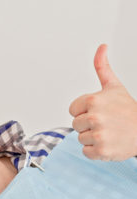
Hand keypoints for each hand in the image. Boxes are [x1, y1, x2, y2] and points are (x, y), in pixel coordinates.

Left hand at [69, 44, 136, 160]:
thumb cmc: (127, 109)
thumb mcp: (114, 86)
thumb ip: (102, 67)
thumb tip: (101, 46)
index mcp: (93, 100)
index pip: (72, 110)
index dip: (84, 111)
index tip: (99, 111)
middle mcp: (94, 117)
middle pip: (75, 125)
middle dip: (88, 125)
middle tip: (106, 123)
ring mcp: (99, 135)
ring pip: (80, 139)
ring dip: (92, 138)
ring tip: (109, 132)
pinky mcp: (102, 151)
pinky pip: (86, 152)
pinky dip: (96, 151)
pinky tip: (109, 143)